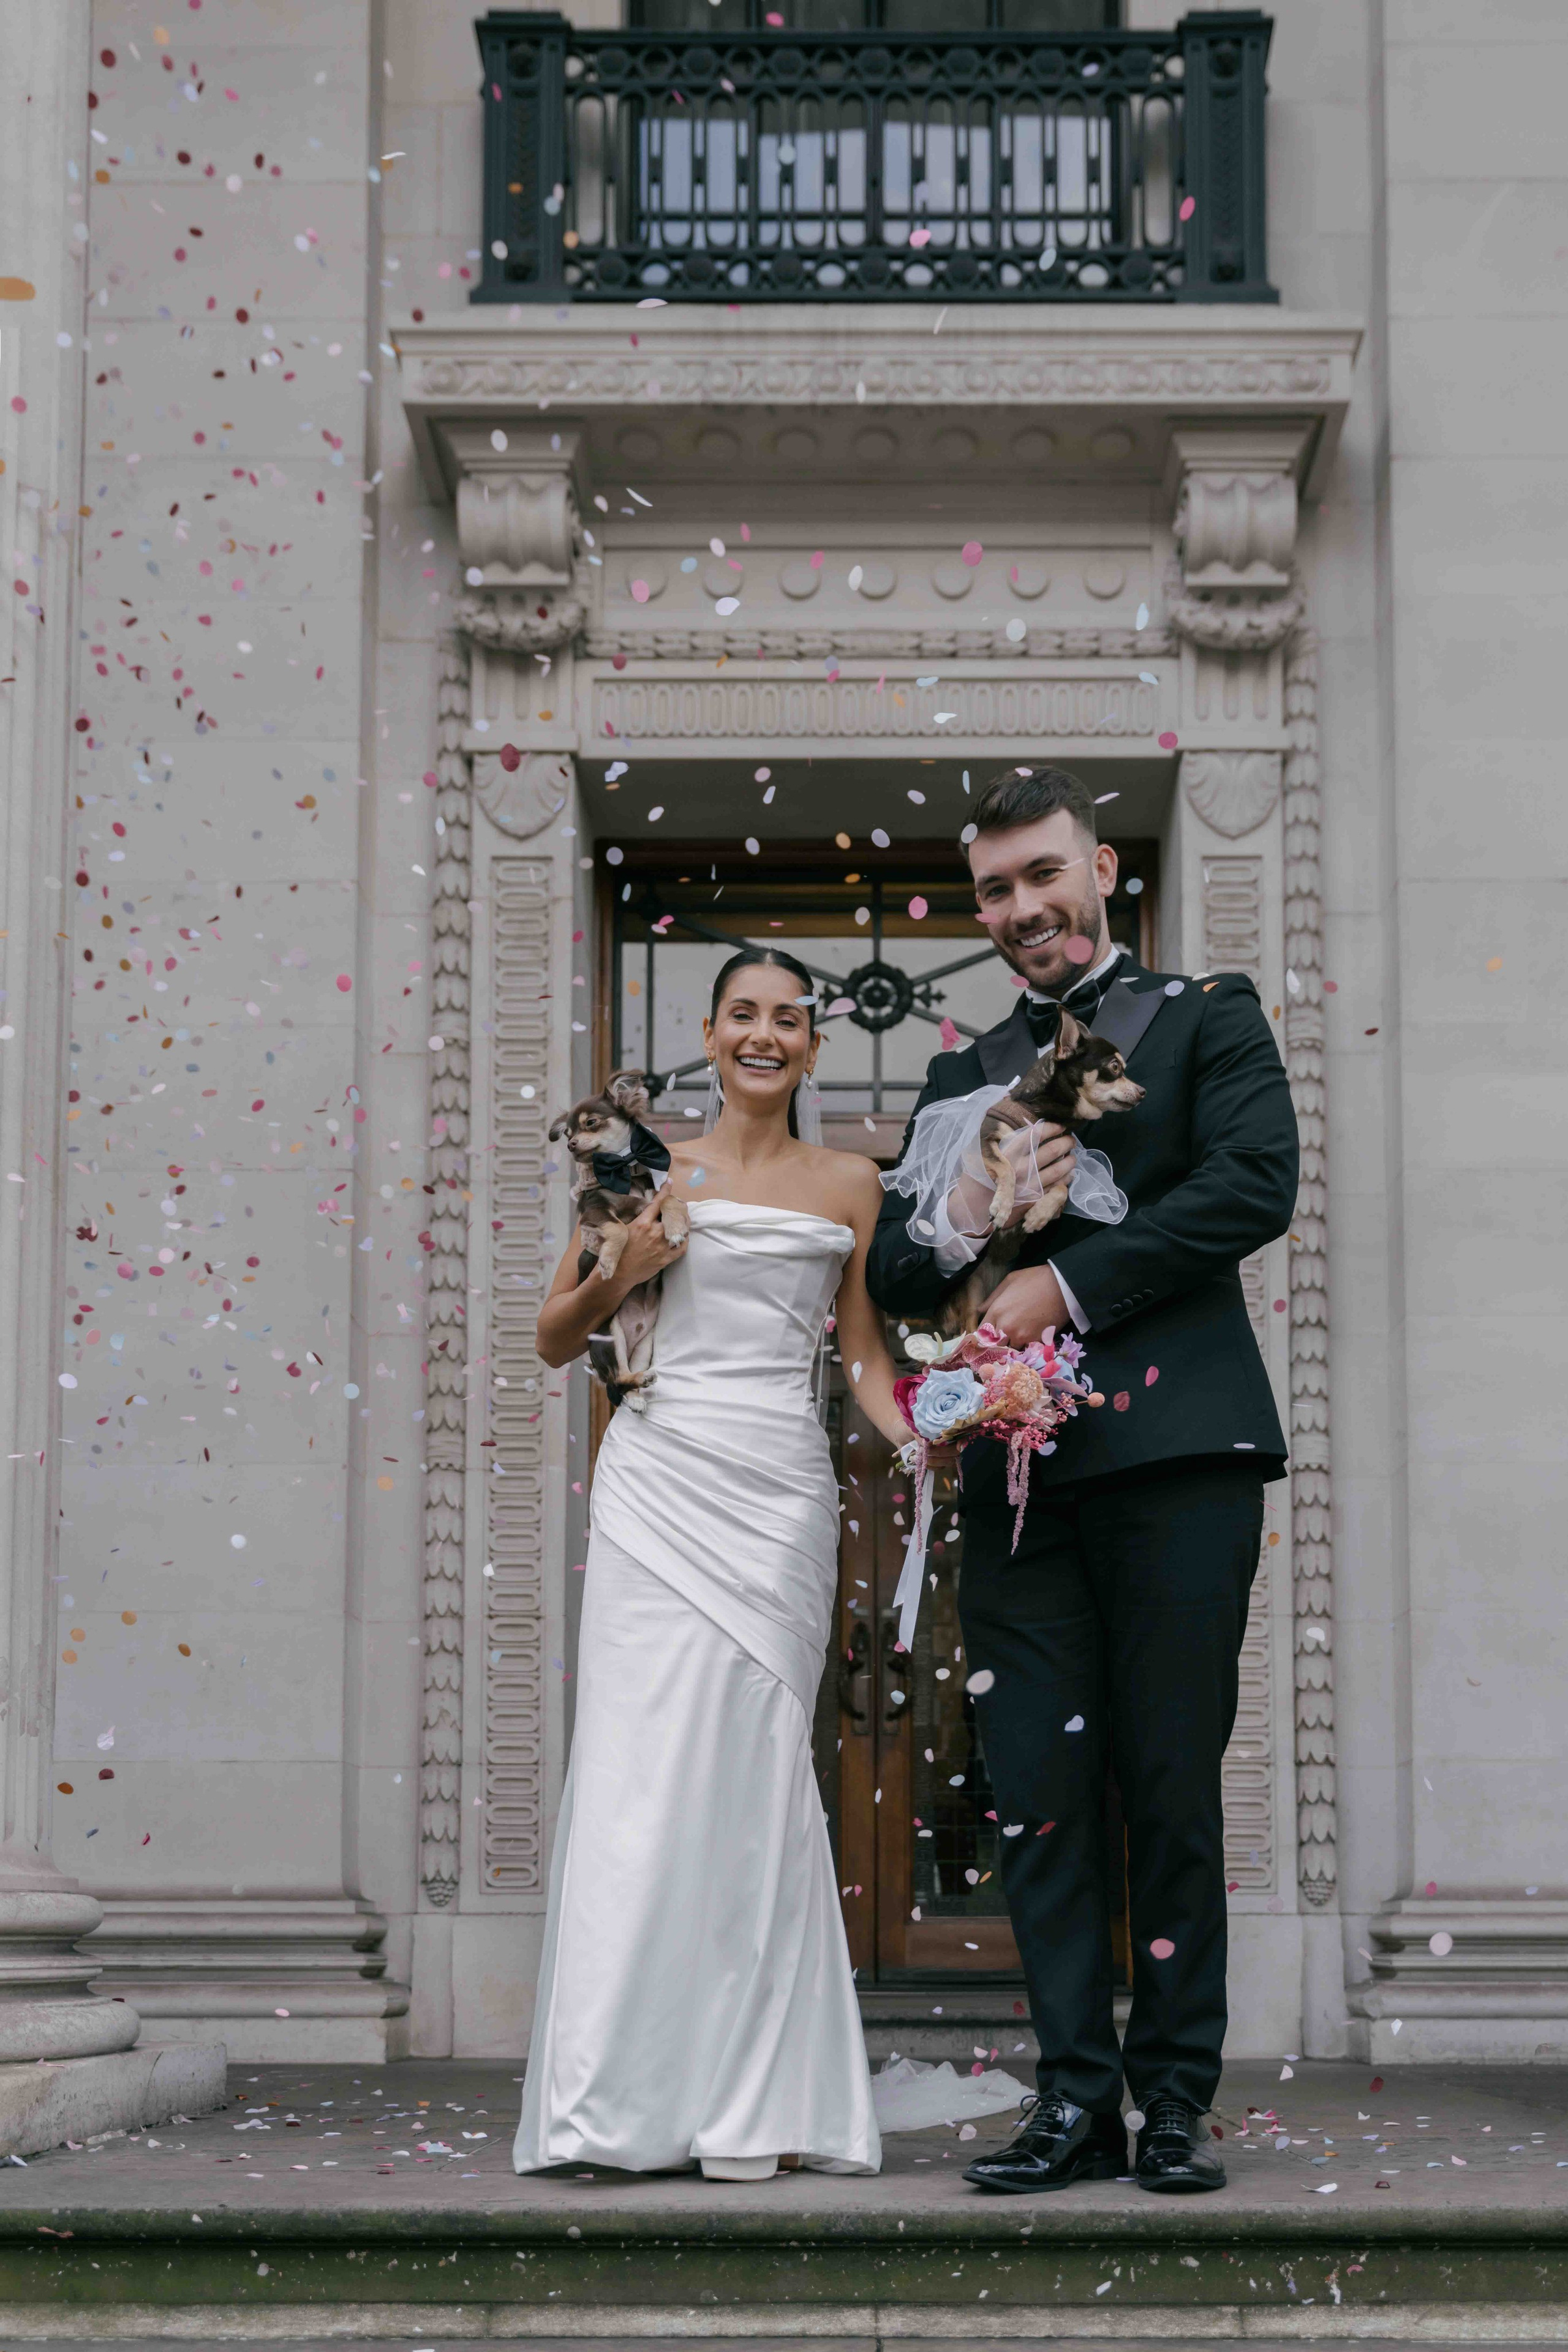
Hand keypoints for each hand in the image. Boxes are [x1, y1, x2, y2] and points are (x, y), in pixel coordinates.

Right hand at [600, 1197, 686, 1290]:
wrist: (619, 1274)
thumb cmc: (619, 1250)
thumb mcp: (625, 1229)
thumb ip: (639, 1219)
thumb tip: (649, 1209)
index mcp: (643, 1223)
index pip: (658, 1203)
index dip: (665, 1191)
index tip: (670, 1183)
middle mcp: (655, 1233)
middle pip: (673, 1214)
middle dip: (677, 1207)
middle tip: (678, 1205)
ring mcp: (663, 1246)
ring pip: (681, 1229)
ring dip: (683, 1221)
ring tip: (682, 1218)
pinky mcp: (667, 1258)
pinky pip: (682, 1247)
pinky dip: (684, 1239)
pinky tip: (683, 1235)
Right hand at [948, 1119, 1074, 1238]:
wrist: (975, 1205)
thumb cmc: (982, 1175)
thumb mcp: (989, 1152)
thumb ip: (1008, 1139)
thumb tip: (1029, 1124)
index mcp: (1010, 1152)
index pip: (1037, 1133)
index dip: (1053, 1127)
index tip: (1060, 1125)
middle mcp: (1022, 1167)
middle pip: (1053, 1150)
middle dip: (1066, 1142)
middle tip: (1070, 1139)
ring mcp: (1030, 1184)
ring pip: (1059, 1169)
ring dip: (1070, 1160)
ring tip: (1072, 1156)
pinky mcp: (1035, 1198)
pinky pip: (1057, 1185)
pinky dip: (1066, 1178)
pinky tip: (1068, 1173)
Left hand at [980, 1261, 1070, 1348]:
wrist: (1062, 1286)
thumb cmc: (1035, 1279)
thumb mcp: (1009, 1281)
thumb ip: (992, 1298)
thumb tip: (980, 1310)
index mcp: (997, 1311)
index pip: (981, 1334)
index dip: (984, 1336)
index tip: (988, 1336)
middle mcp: (1006, 1327)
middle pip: (994, 1346)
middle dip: (998, 1343)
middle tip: (1004, 1337)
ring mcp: (1021, 1336)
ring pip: (1011, 1349)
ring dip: (1014, 1344)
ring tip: (1021, 1334)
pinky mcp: (1036, 1341)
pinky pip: (1027, 1348)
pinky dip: (1028, 1344)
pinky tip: (1033, 1334)